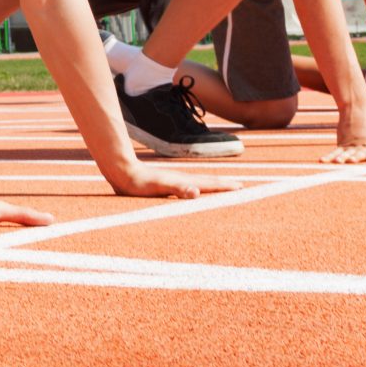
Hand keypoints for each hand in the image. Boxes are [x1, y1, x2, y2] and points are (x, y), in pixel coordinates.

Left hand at [108, 163, 240, 200]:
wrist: (123, 172)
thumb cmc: (140, 183)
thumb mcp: (159, 187)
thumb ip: (178, 189)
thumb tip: (196, 192)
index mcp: (185, 181)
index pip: (211, 184)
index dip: (226, 187)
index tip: (242, 188)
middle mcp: (183, 180)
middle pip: (209, 182)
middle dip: (225, 185)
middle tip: (241, 187)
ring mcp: (176, 182)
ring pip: (200, 184)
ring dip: (214, 187)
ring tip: (224, 188)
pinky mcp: (168, 186)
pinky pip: (190, 189)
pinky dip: (199, 190)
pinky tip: (196, 194)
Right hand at [323, 111, 365, 163]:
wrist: (357, 108)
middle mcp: (365, 147)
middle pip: (361, 154)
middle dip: (358, 158)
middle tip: (353, 161)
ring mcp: (352, 145)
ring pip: (347, 153)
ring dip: (342, 158)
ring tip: (338, 162)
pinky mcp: (342, 144)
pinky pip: (335, 151)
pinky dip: (329, 156)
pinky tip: (322, 161)